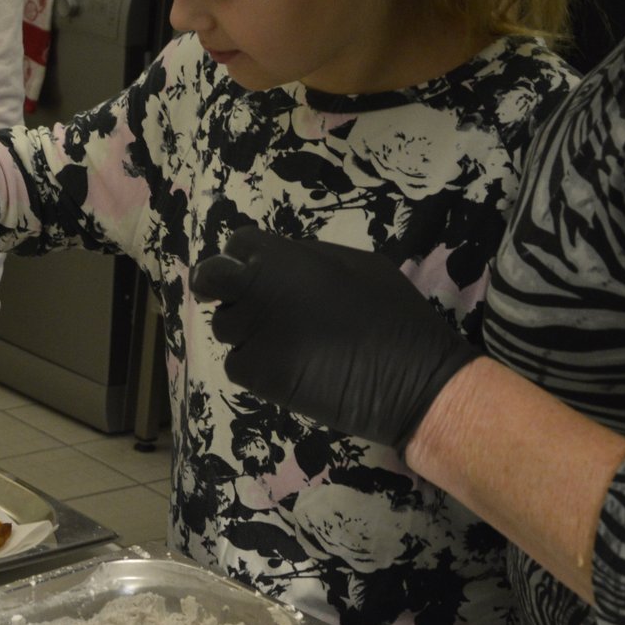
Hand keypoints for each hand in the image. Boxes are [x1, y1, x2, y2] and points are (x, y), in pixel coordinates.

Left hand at [189, 226, 478, 447]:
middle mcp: (258, 292)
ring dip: (247, 331)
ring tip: (289, 342)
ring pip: (227, 326)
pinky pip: (238, 363)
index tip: (255, 272)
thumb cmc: (392, 315)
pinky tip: (291, 367)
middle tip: (251, 304)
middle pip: (215, 283)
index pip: (237, 245)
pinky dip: (256, 365)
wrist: (409, 379)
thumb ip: (306, 257)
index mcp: (283, 259)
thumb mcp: (356, 264)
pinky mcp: (254, 374)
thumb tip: (276, 259)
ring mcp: (252, 334)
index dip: (244, 258)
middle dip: (225, 290)